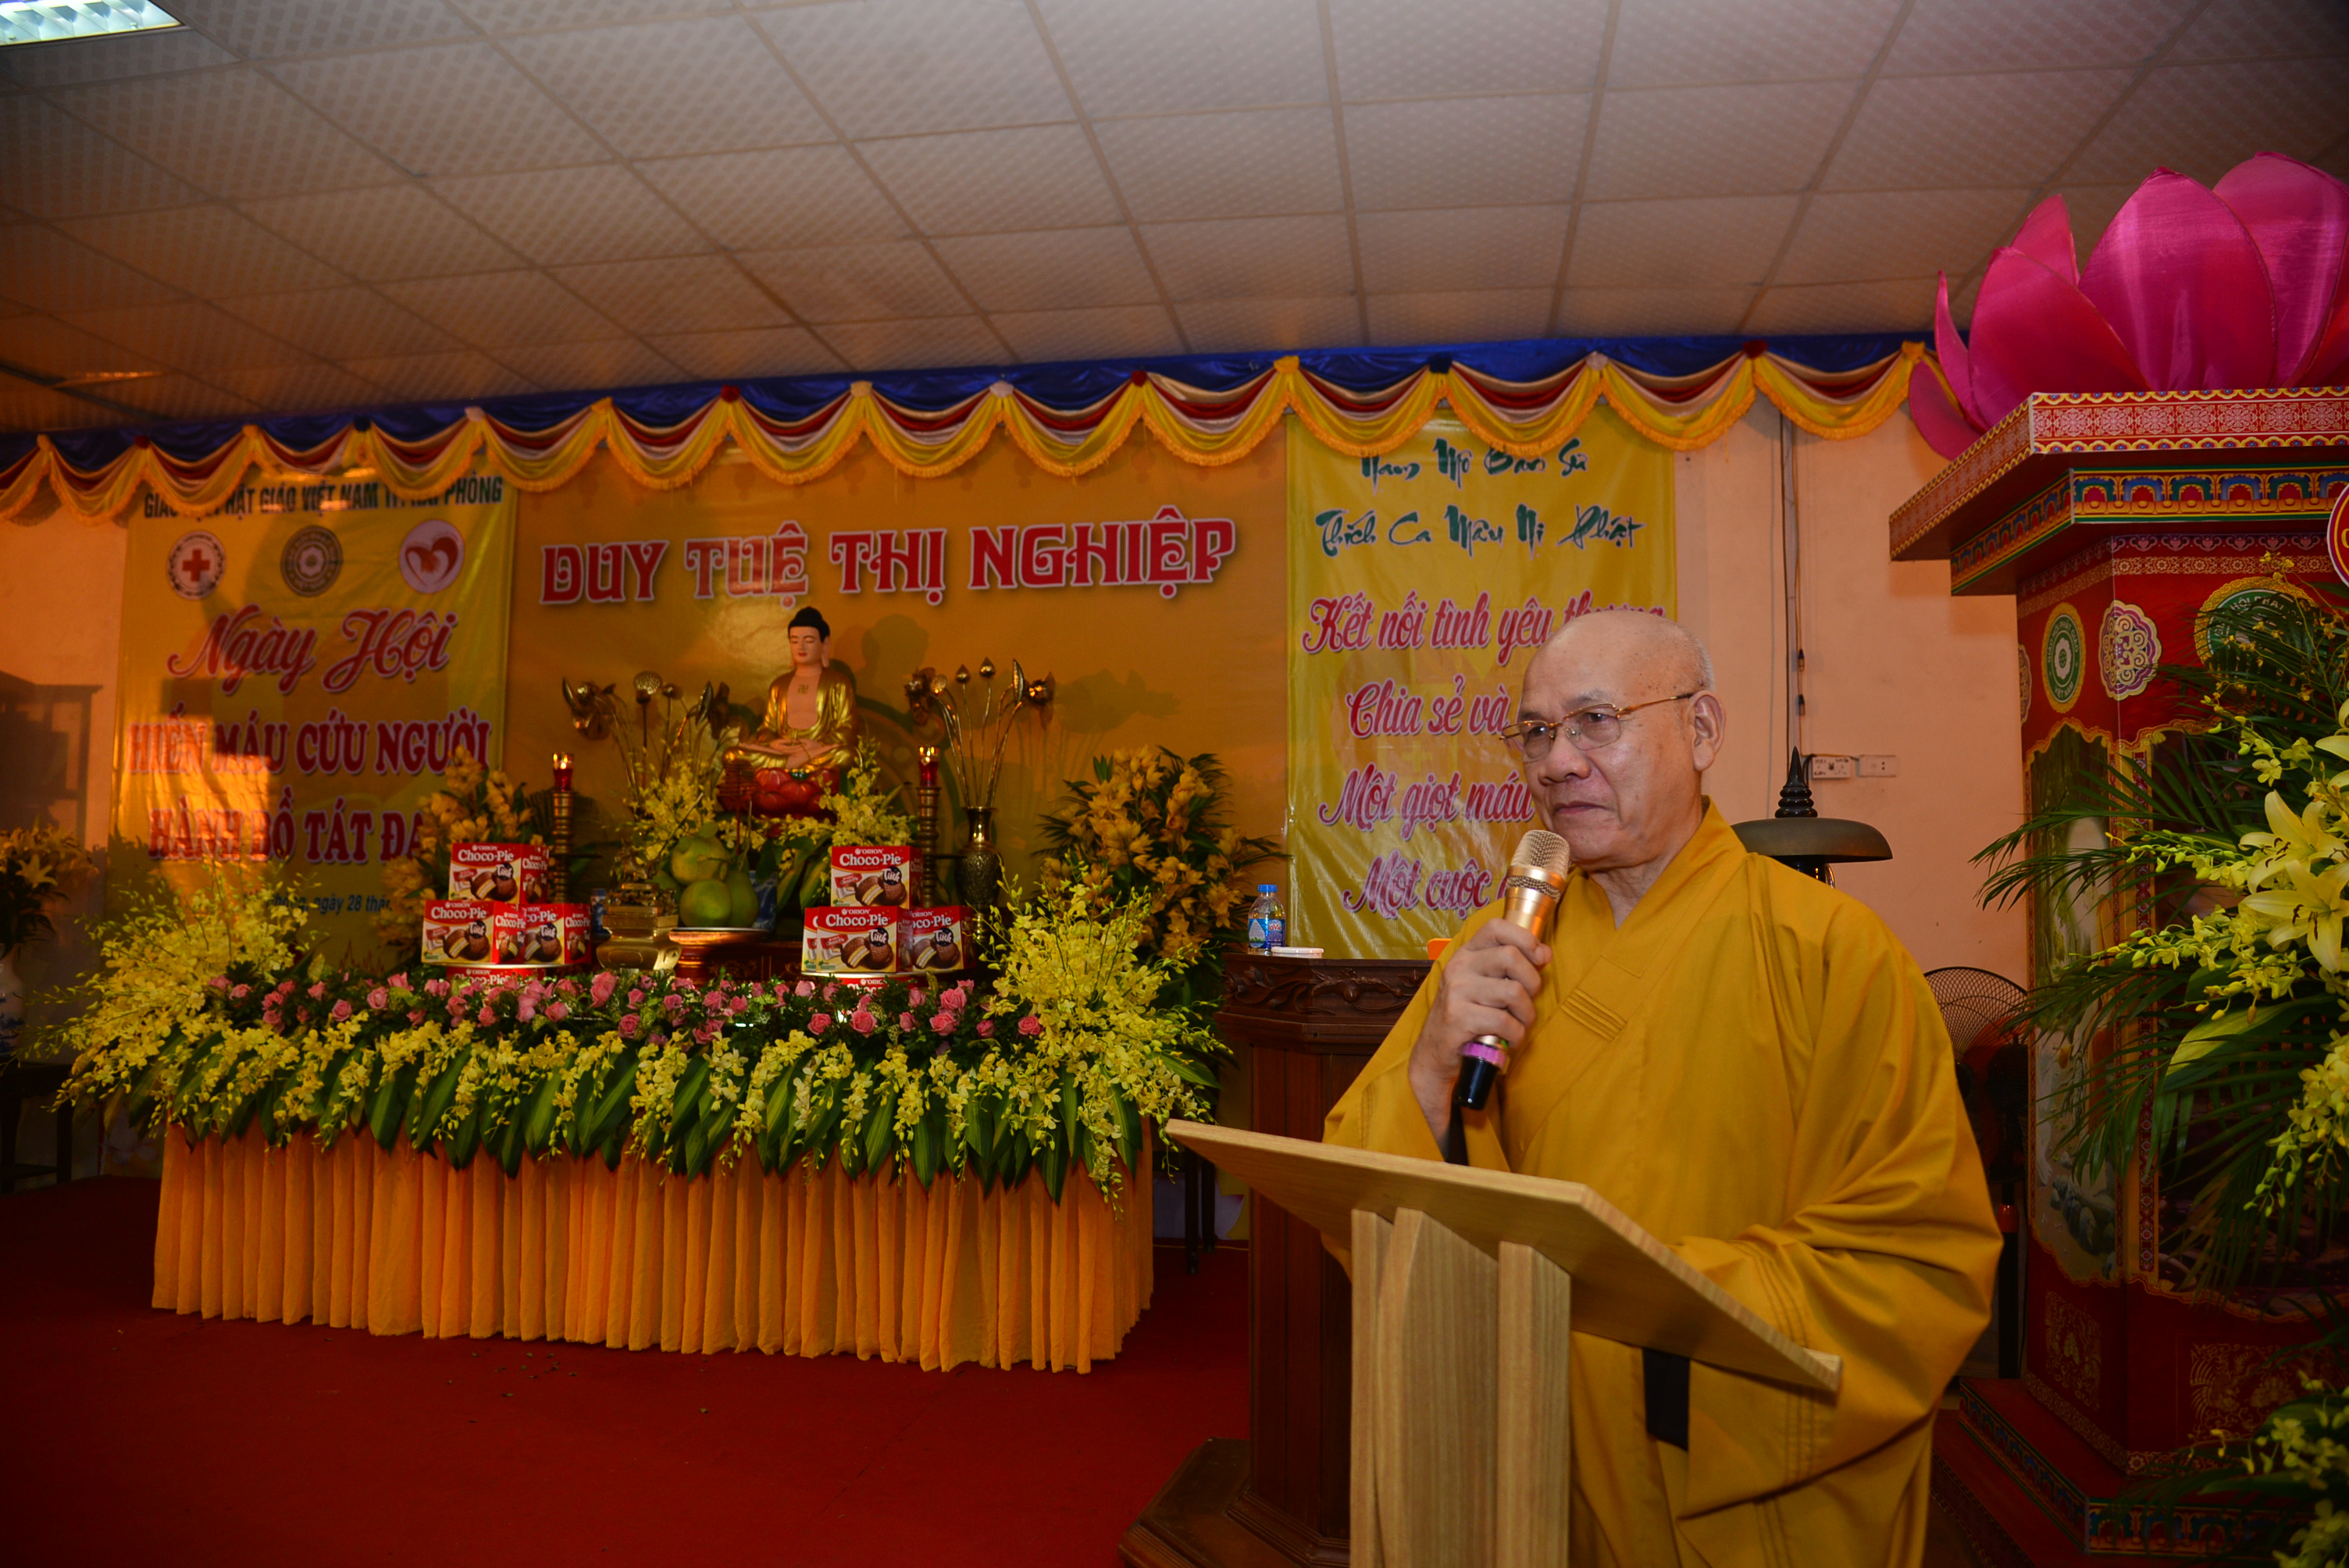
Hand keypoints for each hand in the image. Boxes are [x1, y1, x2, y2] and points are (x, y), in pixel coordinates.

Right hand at [1408, 920, 1549, 1140]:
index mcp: (1467, 954)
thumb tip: (1545, 952)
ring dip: (1526, 1014)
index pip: (1496, 927)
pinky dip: (1516, 1035)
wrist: (1435, 1052)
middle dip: (1533, 982)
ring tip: (1520, 1024)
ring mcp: (1456, 991)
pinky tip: (1510, 1039)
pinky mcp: (1458, 1018)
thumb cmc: (1468, 1016)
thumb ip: (1512, 967)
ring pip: (1513, 991)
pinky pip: (1504, 1021)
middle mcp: (1459, 967)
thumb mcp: (1485, 984)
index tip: (1539, 957)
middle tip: (1527, 1001)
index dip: (1524, 938)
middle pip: (1511, 957)